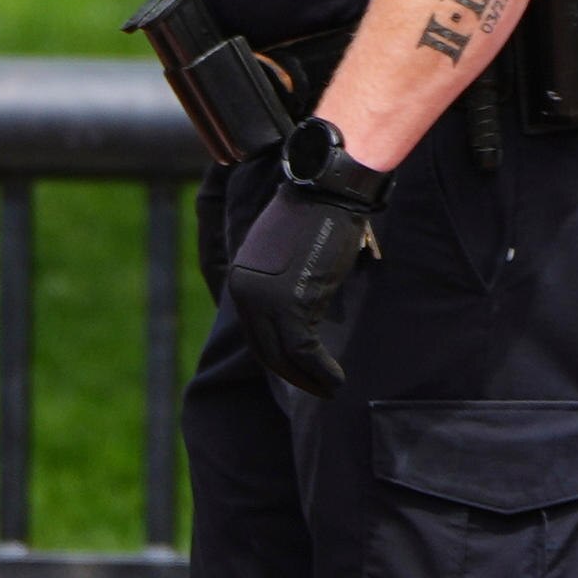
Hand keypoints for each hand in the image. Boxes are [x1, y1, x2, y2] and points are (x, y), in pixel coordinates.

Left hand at [220, 120, 390, 397]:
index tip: (302, 373)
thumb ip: (285, 284)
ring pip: (284, 356)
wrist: (327, 189)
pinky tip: (335, 379)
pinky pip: (303, 351)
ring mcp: (264, 299)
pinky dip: (321, 370)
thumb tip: (301, 315)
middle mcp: (244, 292)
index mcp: (241, 279)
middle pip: (266, 349)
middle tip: (319, 388)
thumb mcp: (289, 253)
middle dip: (293, 375)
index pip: (256, 332)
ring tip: (330, 388)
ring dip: (309, 379)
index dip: (279, 359)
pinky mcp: (289, 303)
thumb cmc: (318, 214)